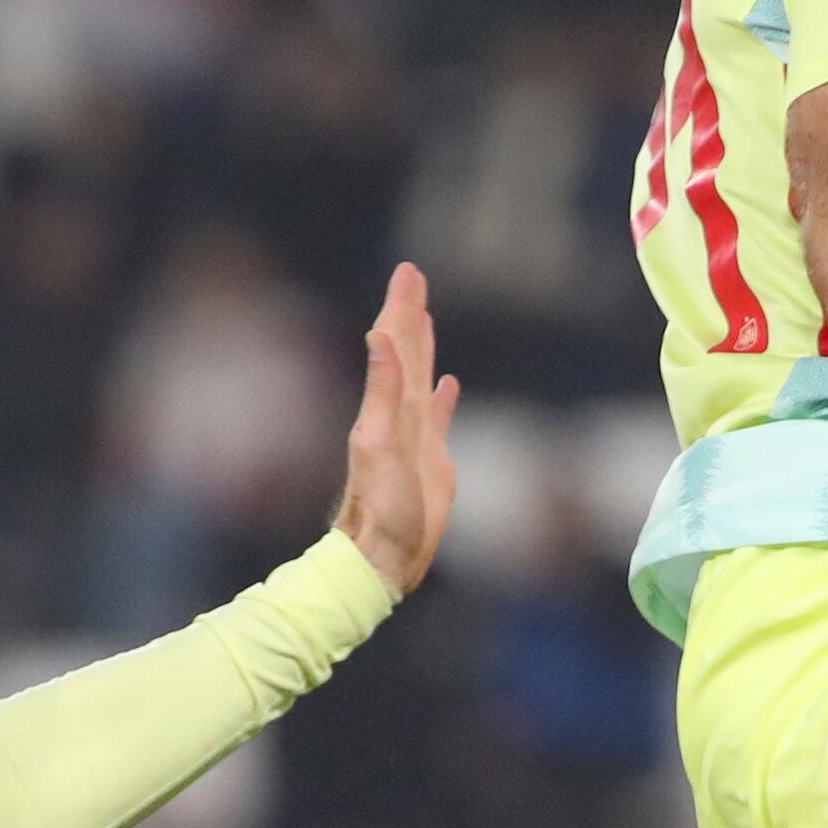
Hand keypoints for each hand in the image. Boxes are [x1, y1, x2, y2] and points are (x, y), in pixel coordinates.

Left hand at [328, 260, 463, 593]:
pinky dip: (442, 396)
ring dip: (424, 346)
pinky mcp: (432, 460)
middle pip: (408, 351)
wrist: (384, 554)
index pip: (395, 343)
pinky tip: (447, 383)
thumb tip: (381, 336)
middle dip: (410, 313)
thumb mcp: (379, 442)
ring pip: (422, 377)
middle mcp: (401, 413)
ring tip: (425, 317)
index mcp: (388, 404)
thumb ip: (383, 388)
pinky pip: (438, 416)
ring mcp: (417, 435)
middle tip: (413, 278)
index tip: (408, 272)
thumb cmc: (382, 506)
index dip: (402, 307)